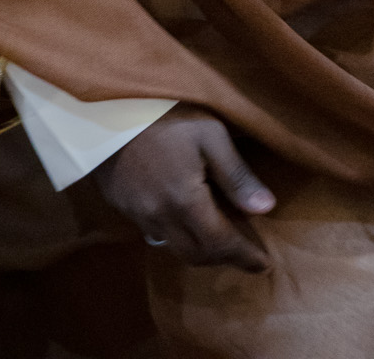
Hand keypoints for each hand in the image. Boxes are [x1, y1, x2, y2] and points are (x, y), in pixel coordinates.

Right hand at [92, 105, 274, 268]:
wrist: (108, 108)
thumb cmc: (166, 115)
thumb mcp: (210, 134)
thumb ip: (236, 174)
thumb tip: (265, 208)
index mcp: (185, 202)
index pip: (220, 244)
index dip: (244, 257)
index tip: (265, 264)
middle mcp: (160, 217)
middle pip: (195, 255)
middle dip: (223, 259)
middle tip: (244, 254)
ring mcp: (137, 214)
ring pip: (173, 248)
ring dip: (199, 250)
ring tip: (219, 239)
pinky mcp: (122, 205)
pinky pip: (154, 233)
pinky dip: (177, 235)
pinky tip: (185, 220)